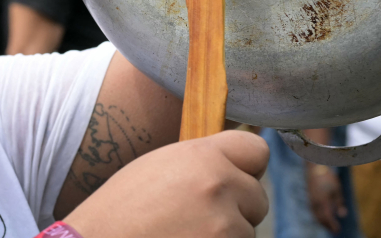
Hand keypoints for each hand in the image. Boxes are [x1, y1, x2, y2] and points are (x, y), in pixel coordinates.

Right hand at [65, 130, 268, 237]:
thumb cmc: (122, 209)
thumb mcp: (159, 166)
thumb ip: (201, 160)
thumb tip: (235, 163)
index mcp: (202, 156)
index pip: (257, 150)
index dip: (245, 167)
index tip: (232, 179)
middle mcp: (219, 187)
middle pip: (258, 196)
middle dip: (237, 208)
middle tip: (197, 215)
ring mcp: (224, 227)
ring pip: (247, 230)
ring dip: (225, 235)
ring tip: (183, 233)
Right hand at [305, 164, 347, 232]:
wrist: (314, 168)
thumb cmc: (328, 178)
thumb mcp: (337, 189)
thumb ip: (339, 203)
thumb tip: (343, 215)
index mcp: (322, 201)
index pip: (327, 217)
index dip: (332, 225)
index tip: (338, 230)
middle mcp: (315, 203)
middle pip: (320, 219)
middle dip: (327, 226)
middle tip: (335, 230)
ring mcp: (311, 200)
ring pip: (316, 215)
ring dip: (322, 222)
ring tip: (329, 225)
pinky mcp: (310, 198)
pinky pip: (313, 211)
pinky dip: (318, 216)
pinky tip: (323, 216)